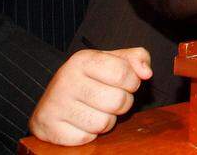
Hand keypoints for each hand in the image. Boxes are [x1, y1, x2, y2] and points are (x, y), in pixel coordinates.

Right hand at [29, 47, 152, 145]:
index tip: (126, 83)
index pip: (123, 73)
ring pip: (103, 122)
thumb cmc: (90, 79)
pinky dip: (90, 134)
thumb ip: (137, 59)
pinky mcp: (50, 128)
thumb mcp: (113, 60)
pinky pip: (86, 138)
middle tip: (112, 100)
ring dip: (107, 120)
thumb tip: (146, 73)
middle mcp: (66, 79)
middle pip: (117, 100)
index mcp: (83, 60)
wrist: (53, 100)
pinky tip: (83, 123)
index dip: (132, 82)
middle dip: (122, 103)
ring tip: (98, 110)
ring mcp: (55, 104)